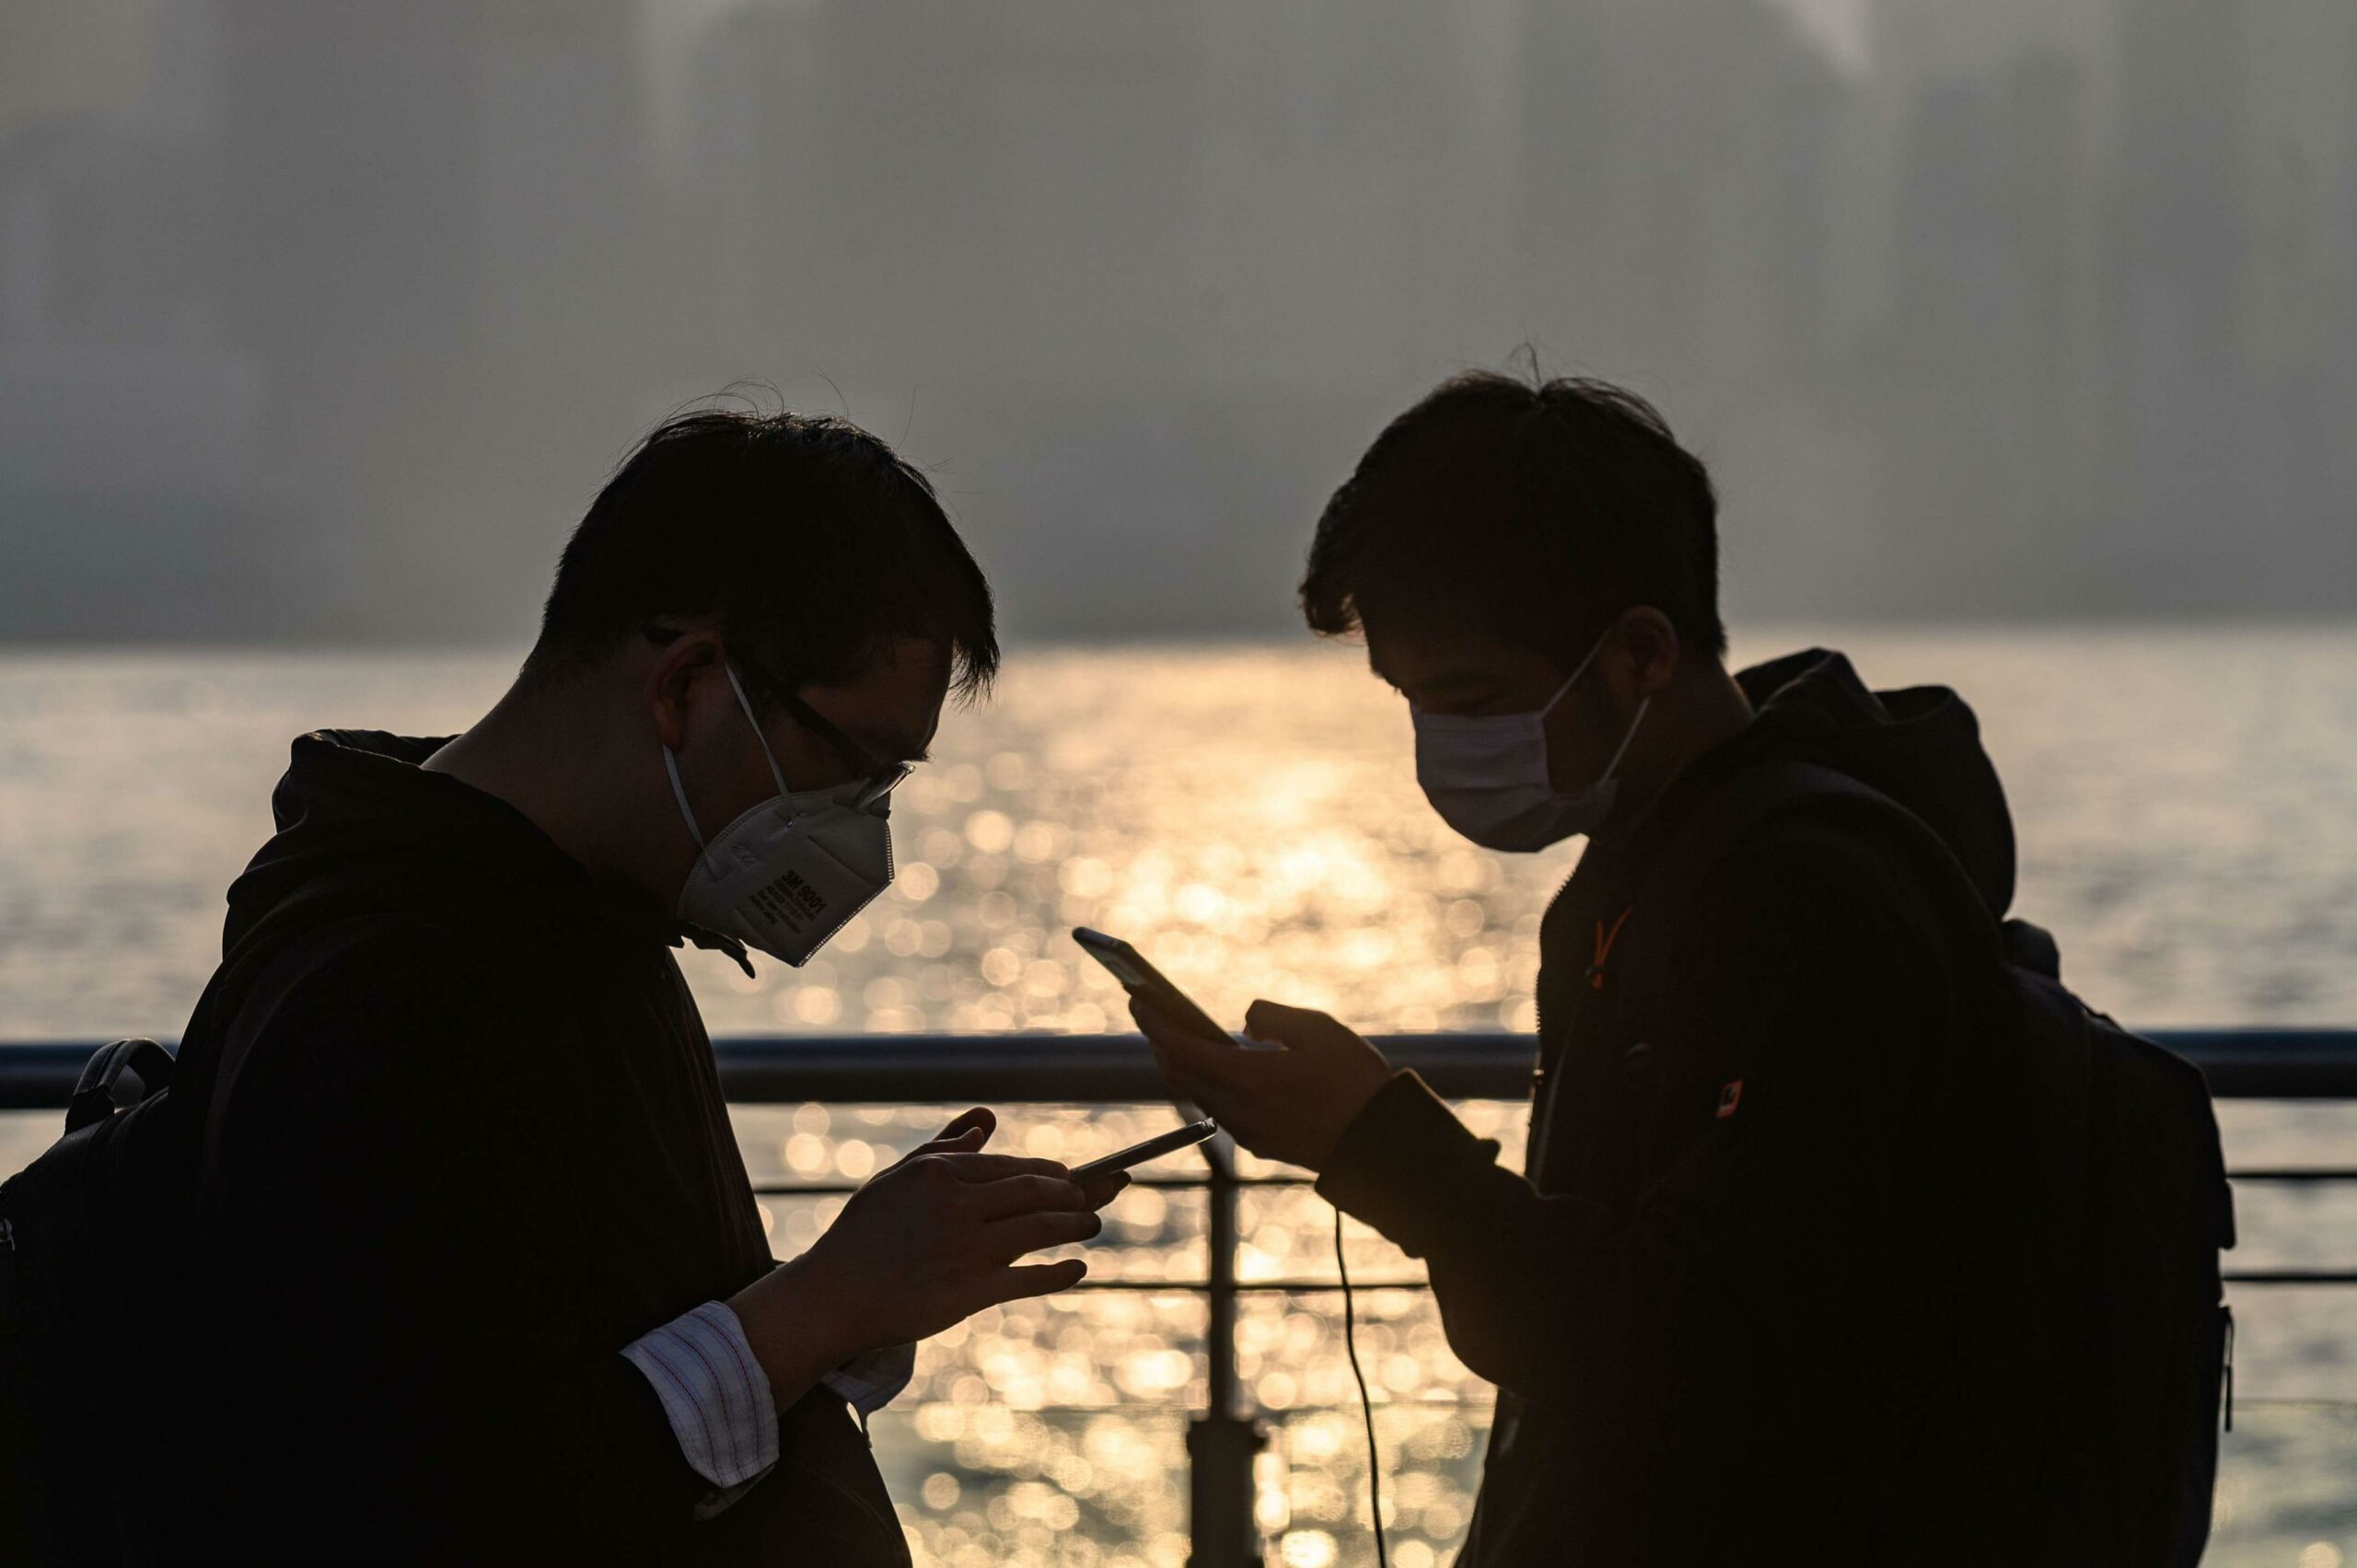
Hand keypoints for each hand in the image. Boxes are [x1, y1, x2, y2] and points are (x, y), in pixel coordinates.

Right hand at [728, 1108, 1125, 1402]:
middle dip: (1076, 1192)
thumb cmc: (863, 1234)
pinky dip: (1061, 1272)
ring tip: (1092, 1224)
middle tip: (1094, 1196)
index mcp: (943, 1172)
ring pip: (1043, 1228)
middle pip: (1039, 1191)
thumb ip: (945, 1146)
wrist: (834, 1296)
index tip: (1068, 1178)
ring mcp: (970, 1249)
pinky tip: (1078, 1268)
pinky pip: (1031, 1277)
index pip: (1015, 1166)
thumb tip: (987, 1120)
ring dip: (1077, 1224)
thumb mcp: (899, 1178)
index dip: (1051, 1172)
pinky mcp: (973, 1290)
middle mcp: (961, 1205)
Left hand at [1130, 996, 1393, 1171]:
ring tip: (1174, 1036)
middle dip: (1160, 1042)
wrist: (1380, 1142)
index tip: (1136, 1000)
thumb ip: (1271, 1017)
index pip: (1182, 1048)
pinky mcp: (1262, 1144)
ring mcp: (1249, 1132)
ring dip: (1181, 1065)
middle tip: (1148, 1014)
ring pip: (1199, 1095)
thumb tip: (1245, 1024)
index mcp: (1248, 1079)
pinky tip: (1215, 1067)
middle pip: (1181, 1075)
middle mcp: (1239, 1110)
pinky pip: (1221, 1110)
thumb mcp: (1317, 1028)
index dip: (1155, 1023)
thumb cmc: (1355, 1080)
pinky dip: (1208, 1084)